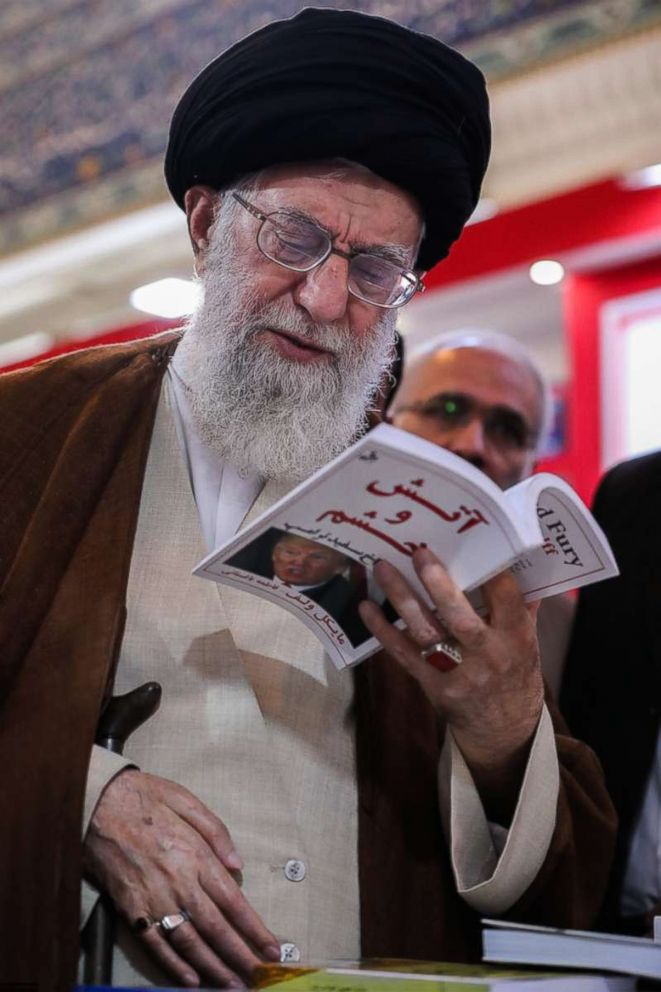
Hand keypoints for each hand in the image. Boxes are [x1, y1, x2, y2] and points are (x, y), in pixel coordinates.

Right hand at [83, 769, 280, 987]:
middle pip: (215, 928)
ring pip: (188, 942)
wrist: (96, 803)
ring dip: (212, 968)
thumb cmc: (145, 797)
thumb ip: (216, 831)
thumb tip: (238, 865)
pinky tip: (190, 981)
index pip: (233, 901)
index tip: (272, 948)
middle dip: (240, 956)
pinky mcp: (129, 908)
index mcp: (195, 855)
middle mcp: (178, 882)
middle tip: (259, 977)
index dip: (254, 929)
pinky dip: (173, 966)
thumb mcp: (186, 800)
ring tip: (232, 985)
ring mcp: (152, 898)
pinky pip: (154, 943)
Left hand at [359, 548, 543, 816]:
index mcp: (517, 637)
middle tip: (418, 552)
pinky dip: (384, 631)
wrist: (507, 732)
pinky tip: (366, 608)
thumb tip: (518, 558)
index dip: (488, 568)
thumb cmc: (516, 673)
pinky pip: (405, 656)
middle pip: (459, 616)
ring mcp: (460, 674)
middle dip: (437, 583)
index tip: (469, 539)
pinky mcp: (436, 688)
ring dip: (402, 598)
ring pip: (426, 632)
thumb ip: (522, 604)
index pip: (505, 596)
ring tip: (382, 567)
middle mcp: (489, 655)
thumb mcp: (528, 641)